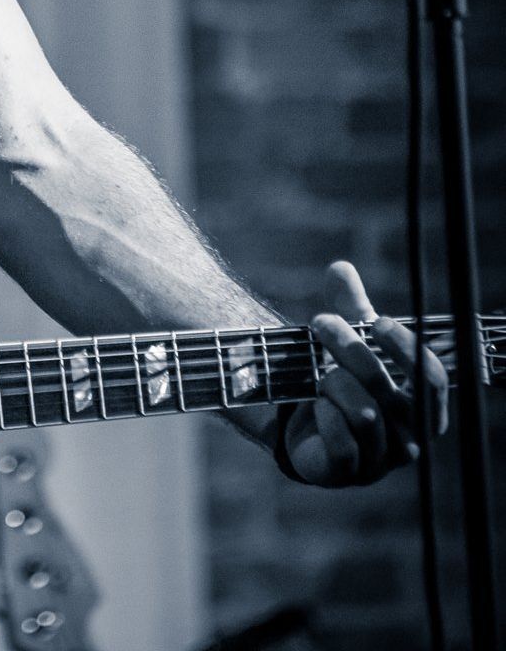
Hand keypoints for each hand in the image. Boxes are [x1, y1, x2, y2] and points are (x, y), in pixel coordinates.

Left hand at [278, 260, 448, 485]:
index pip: (432, 378)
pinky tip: (315, 403)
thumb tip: (341, 267)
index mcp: (420, 406)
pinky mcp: (346, 473)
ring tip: (317, 374)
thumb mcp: (350, 342)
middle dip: (351, 349)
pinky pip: (343, 445)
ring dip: (334, 383)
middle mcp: (408, 437)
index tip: (376, 320)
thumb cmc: (342, 380)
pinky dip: (326, 417)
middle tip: (321, 321)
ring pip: (364, 415)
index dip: (407, 349)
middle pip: (389, 390)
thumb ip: (350, 307)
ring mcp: (380, 461)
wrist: (307, 426)